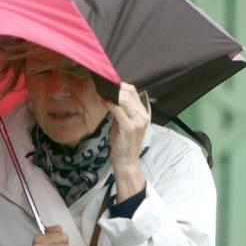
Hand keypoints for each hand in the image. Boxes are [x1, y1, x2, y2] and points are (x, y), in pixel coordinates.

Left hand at [104, 82, 148, 201]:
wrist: (126, 161)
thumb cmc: (124, 143)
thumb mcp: (125, 123)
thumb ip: (122, 110)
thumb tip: (112, 97)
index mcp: (143, 113)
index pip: (134, 92)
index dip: (122, 86)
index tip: (110, 85)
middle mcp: (142, 116)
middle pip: (130, 93)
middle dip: (116, 88)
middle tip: (103, 86)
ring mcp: (136, 121)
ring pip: (125, 100)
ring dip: (112, 94)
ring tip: (102, 92)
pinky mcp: (128, 127)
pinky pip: (118, 110)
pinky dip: (110, 104)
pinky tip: (103, 101)